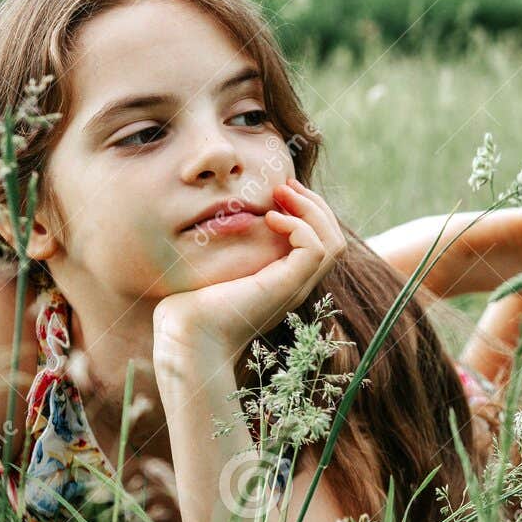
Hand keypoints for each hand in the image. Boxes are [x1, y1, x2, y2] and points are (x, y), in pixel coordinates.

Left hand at [154, 179, 345, 360]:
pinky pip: (315, 249)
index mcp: (283, 281)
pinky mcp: (286, 287)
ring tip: (282, 194)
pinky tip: (269, 218)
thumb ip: (228, 246)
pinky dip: (299, 226)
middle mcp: (295, 286)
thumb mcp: (215, 266)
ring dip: (312, 210)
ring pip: (333, 243)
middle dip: (314, 204)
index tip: (280, 190)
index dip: (307, 211)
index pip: (320, 242)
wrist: (187, 336)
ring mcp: (293, 288)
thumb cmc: (190, 304)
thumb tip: (224, 217)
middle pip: (334, 240)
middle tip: (285, 185)